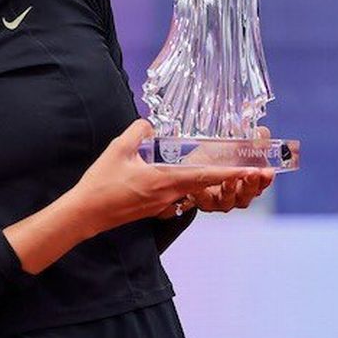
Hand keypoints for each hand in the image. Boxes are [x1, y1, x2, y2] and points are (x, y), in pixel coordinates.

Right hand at [72, 119, 259, 235]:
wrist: (86, 213)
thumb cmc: (101, 183)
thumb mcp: (118, 148)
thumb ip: (139, 131)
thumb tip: (151, 124)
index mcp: (165, 180)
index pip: (205, 176)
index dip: (230, 173)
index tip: (251, 171)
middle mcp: (169, 195)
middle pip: (204, 184)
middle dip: (225, 176)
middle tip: (244, 165)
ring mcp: (162, 204)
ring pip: (191, 189)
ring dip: (205, 181)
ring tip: (217, 168)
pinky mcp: (154, 208)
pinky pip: (176, 195)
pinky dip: (184, 185)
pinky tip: (175, 174)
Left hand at [156, 125, 276, 217]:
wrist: (192, 167)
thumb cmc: (218, 155)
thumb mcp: (236, 140)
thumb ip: (254, 136)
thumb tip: (262, 132)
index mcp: (249, 180)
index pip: (262, 183)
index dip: (266, 179)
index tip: (267, 171)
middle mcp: (237, 194)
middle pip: (247, 195)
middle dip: (251, 185)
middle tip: (252, 174)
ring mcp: (221, 200)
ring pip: (229, 201)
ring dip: (230, 190)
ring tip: (229, 179)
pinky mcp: (204, 203)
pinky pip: (205, 201)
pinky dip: (203, 194)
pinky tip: (200, 187)